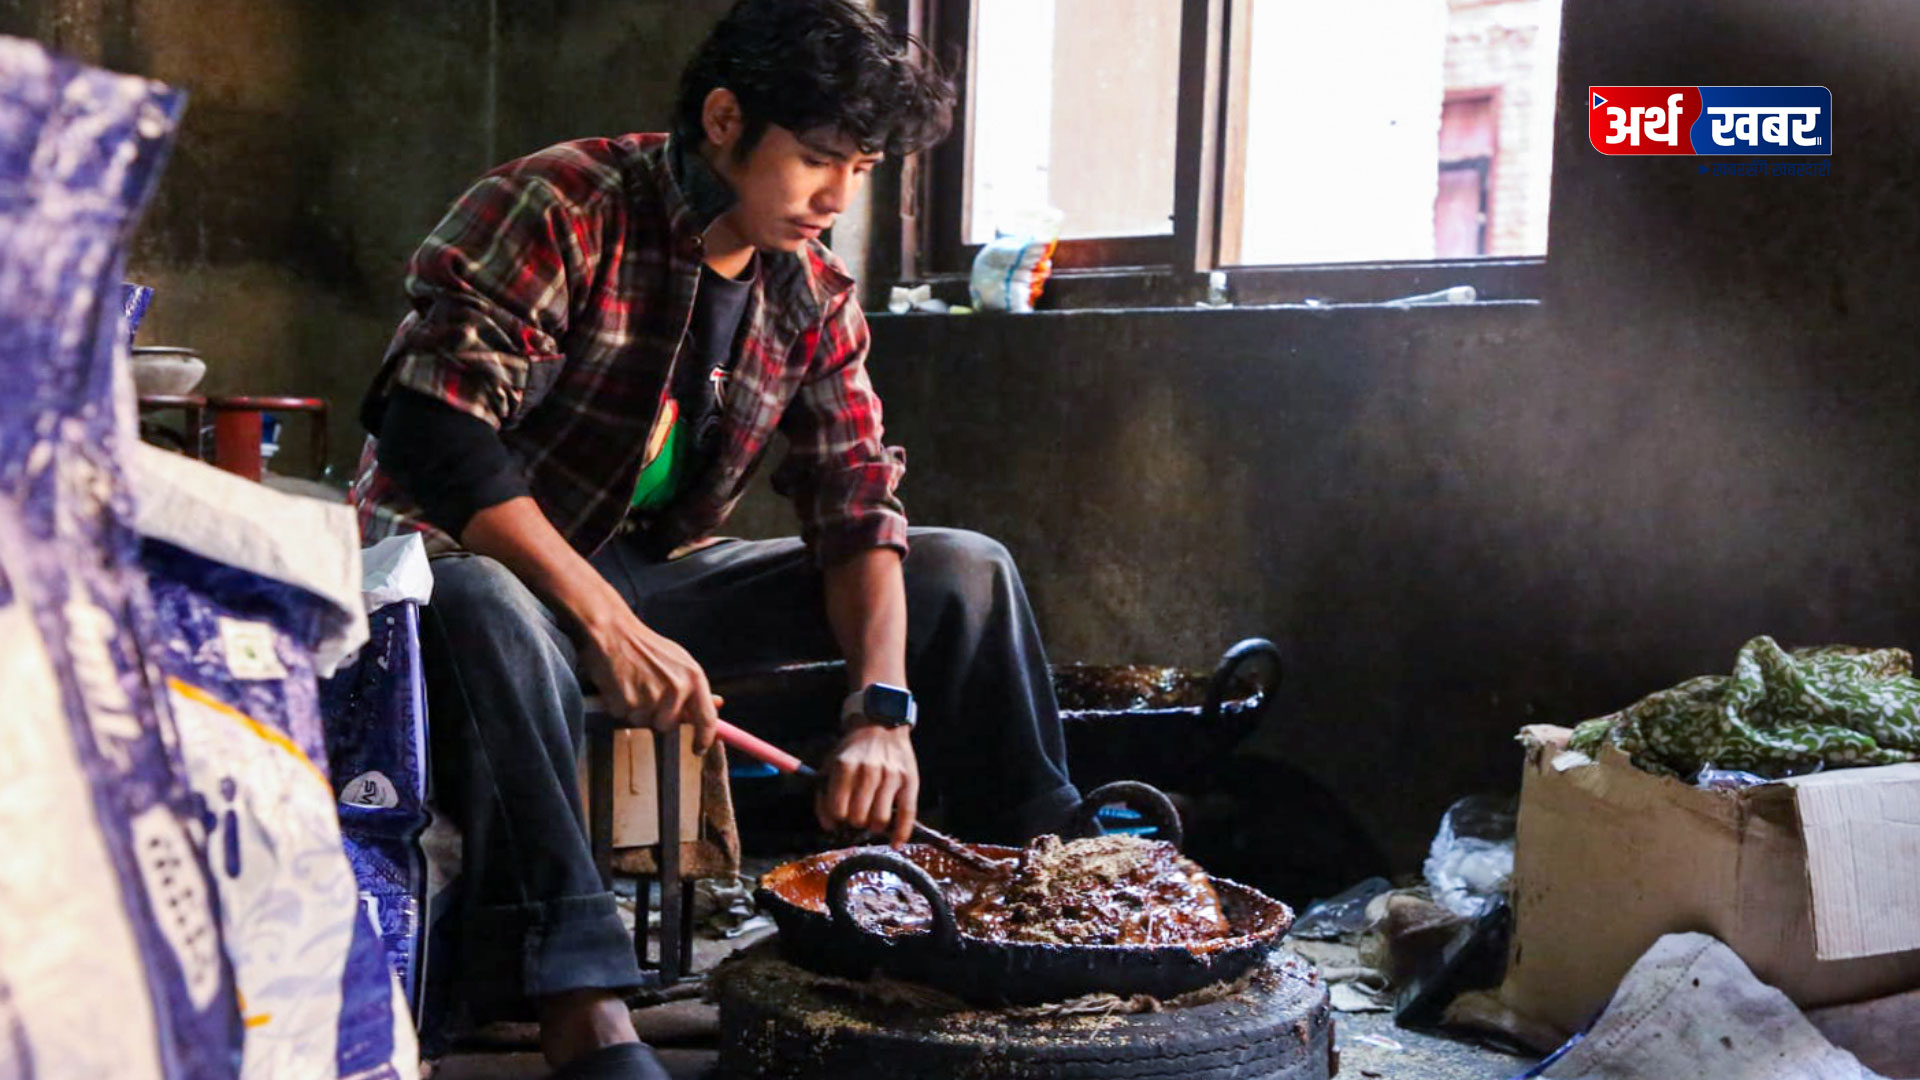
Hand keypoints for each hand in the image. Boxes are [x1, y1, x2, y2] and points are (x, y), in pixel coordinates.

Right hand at [576, 605, 718, 753]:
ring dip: (637, 710)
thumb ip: (696, 688)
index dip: (704, 739)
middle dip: (656, 715)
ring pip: (644, 722)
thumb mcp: (680, 662)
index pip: (707, 719)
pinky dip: (619, 705)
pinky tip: (619, 683)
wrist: (613, 631)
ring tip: (632, 682)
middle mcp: (677, 689)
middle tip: (646, 690)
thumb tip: (719, 704)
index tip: (698, 749)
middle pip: (668, 725)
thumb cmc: (647, 647)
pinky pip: (623, 716)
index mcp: (694, 678)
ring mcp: (652, 697)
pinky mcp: (628, 702)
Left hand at [817, 724, 919, 846]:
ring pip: (880, 820)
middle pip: (858, 817)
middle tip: (856, 815)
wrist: (881, 724)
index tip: (838, 816)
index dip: (836, 818)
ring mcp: (891, 776)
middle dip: (854, 822)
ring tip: (871, 819)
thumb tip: (829, 825)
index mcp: (845, 766)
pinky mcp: (910, 781)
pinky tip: (895, 842)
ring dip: (873, 826)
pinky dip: (901, 833)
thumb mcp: (830, 764)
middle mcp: (869, 771)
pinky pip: (907, 814)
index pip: (837, 809)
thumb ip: (823, 794)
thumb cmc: (852, 750)